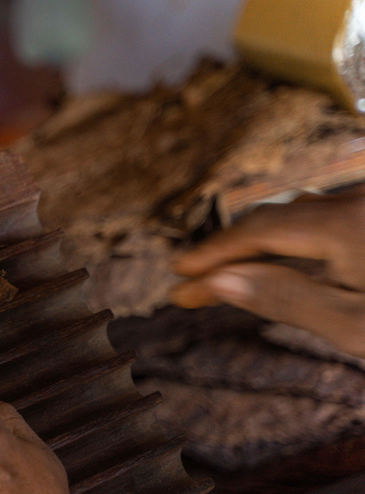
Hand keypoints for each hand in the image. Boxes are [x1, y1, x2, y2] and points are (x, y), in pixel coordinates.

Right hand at [170, 190, 364, 357]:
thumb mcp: (351, 324)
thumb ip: (284, 297)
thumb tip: (220, 281)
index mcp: (346, 224)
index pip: (258, 232)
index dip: (213, 253)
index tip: (180, 274)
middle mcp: (355, 203)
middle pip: (273, 220)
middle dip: (229, 250)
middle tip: (194, 279)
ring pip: (297, 215)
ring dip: (257, 243)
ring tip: (228, 269)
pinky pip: (323, 217)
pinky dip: (290, 237)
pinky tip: (279, 256)